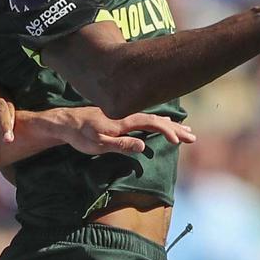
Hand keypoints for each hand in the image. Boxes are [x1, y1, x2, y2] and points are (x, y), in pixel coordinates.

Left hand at [49, 107, 195, 155]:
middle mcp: (127, 115)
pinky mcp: (121, 118)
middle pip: (156, 119)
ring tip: (186, 130)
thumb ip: (121, 144)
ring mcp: (124, 115)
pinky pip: (145, 118)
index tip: (179, 142)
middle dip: (175, 128)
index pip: (151, 123)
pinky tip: (163, 122)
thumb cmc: (80, 135)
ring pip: (152, 118)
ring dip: (169, 125)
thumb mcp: (98, 144)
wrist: (65, 122)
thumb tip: (143, 145)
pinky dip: (158, 121)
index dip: (167, 131)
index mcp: (124, 120)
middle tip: (193, 137)